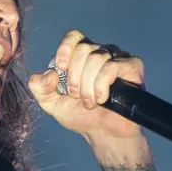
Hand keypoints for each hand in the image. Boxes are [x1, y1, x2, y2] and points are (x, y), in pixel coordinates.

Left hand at [27, 29, 147, 148]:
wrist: (103, 134)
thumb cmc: (80, 116)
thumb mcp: (51, 103)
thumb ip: (39, 87)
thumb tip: (49, 74)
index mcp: (81, 56)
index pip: (74, 36)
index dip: (65, 49)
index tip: (62, 68)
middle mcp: (100, 52)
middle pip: (84, 48)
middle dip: (75, 76)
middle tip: (77, 96)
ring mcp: (118, 58)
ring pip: (97, 58)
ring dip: (88, 85)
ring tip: (90, 102)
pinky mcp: (132, 67)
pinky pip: (112, 66)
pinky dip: (102, 85)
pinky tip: (102, 99)